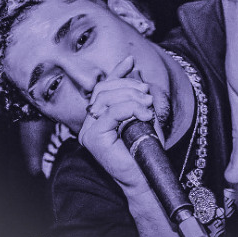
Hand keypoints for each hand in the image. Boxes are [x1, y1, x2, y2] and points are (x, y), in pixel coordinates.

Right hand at [78, 56, 153, 190]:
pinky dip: (130, 109)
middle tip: (148, 94)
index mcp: (99, 115)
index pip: (104, 87)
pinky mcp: (93, 138)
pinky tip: (144, 115)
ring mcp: (89, 131)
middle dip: (129, 86)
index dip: (116, 72)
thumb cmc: (146, 147)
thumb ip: (135, 92)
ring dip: (132, 97)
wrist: (147, 175)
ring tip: (148, 106)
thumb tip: (134, 67)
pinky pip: (111, 113)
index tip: (131, 60)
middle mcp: (90, 122)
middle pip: (104, 89)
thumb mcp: (143, 112)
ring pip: (107, 98)